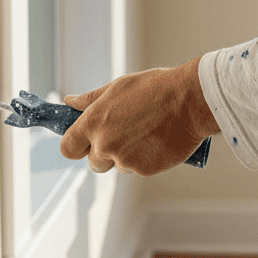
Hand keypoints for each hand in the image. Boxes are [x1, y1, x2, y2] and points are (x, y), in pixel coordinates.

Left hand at [60, 58, 219, 175]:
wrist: (189, 101)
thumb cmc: (155, 89)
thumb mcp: (118, 87)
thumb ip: (90, 100)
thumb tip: (70, 102)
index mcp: (93, 123)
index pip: (68, 148)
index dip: (75, 147)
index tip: (83, 143)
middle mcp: (105, 144)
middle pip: (93, 163)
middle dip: (104, 154)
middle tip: (123, 135)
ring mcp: (125, 160)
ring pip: (119, 165)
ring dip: (127, 155)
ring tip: (146, 132)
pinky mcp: (145, 170)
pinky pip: (139, 169)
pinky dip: (146, 159)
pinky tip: (157, 140)